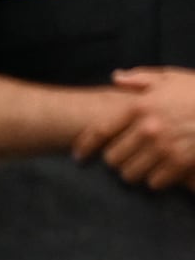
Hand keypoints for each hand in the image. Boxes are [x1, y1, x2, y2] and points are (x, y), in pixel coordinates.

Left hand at [82, 67, 194, 190]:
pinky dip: (157, 179)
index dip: (85, 146)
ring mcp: (164, 148)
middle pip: (112, 158)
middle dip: (117, 159)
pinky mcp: (180, 163)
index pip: (100, 131)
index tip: (79, 155)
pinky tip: (163, 170)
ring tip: (144, 164)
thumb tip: (115, 77)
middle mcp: (148, 128)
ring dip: (135, 171)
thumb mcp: (174, 78)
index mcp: (141, 106)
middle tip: (126, 156)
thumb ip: (143, 78)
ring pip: (129, 174)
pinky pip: (154, 182)